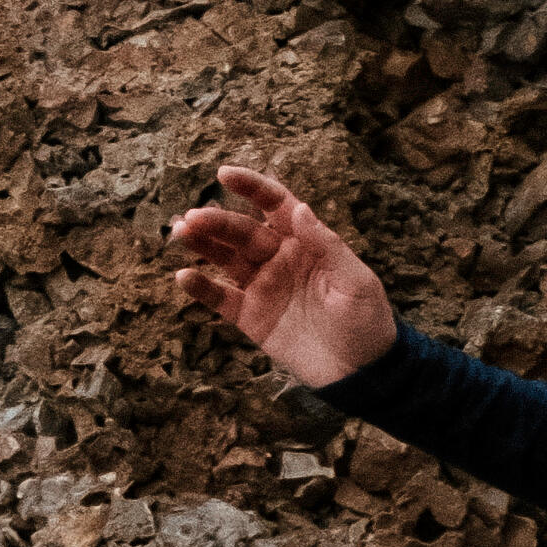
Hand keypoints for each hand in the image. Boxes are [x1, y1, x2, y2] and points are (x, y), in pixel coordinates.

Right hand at [170, 158, 400, 389]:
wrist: (360, 373)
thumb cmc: (365, 320)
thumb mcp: (354, 281)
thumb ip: (326, 245)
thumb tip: (299, 208)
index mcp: (306, 242)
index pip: (275, 205)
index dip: (251, 187)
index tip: (224, 174)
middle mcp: (280, 258)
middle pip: (243, 231)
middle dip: (217, 221)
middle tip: (192, 218)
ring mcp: (263, 286)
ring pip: (225, 258)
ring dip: (202, 244)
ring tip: (180, 232)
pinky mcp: (250, 316)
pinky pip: (220, 298)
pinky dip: (201, 288)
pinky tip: (184, 277)